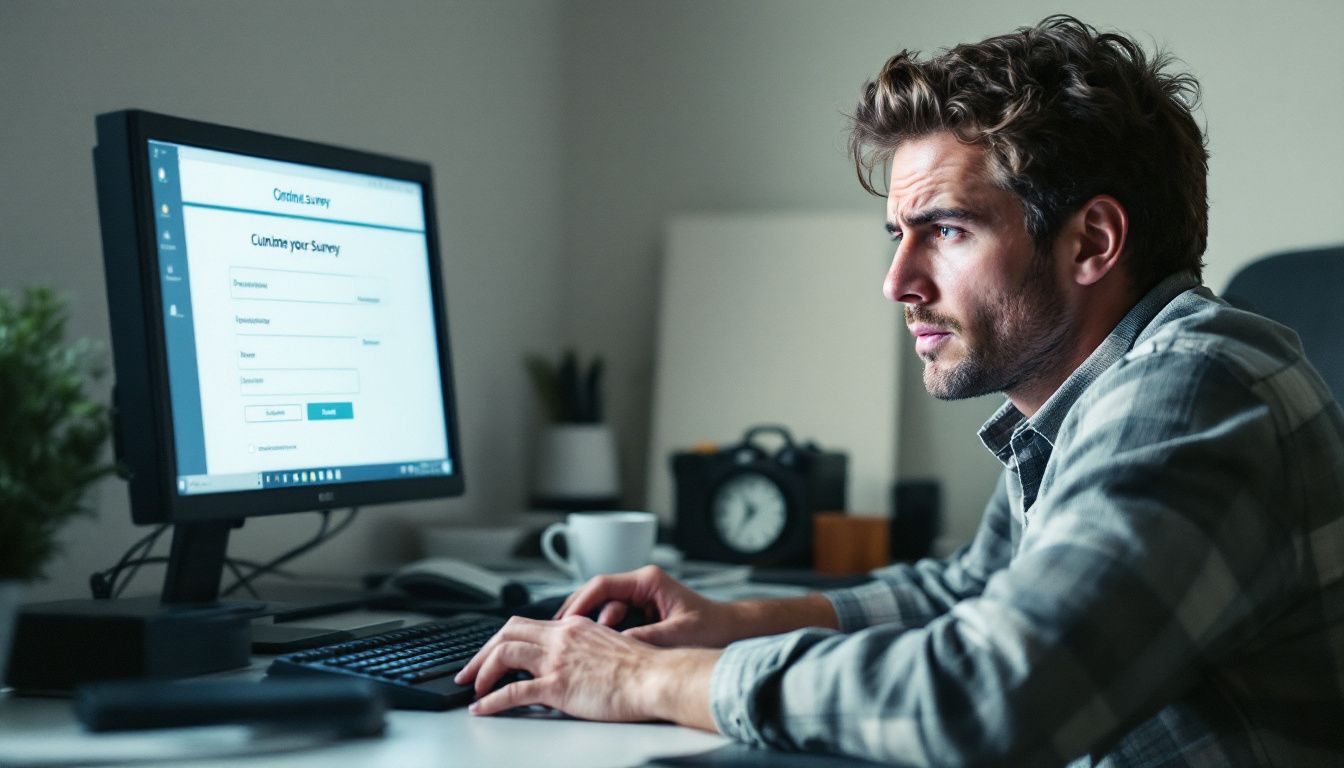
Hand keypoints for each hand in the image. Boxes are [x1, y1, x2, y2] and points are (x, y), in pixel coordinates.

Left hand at [453, 614, 717, 726]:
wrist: (657, 678)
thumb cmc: (644, 670)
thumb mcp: (610, 648)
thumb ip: (585, 651)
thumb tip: (571, 665)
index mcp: (574, 627)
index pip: (527, 624)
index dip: (503, 639)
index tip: (492, 655)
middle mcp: (561, 637)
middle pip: (507, 632)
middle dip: (482, 651)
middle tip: (468, 670)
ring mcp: (558, 660)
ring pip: (504, 654)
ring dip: (482, 671)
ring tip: (472, 688)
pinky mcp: (557, 686)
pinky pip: (513, 692)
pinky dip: (491, 700)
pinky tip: (482, 709)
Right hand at [553, 565, 744, 647]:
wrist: (731, 631)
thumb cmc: (712, 628)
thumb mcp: (679, 634)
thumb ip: (648, 638)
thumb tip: (618, 645)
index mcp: (648, 581)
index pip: (603, 584)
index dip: (580, 602)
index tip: (565, 621)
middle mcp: (641, 585)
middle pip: (597, 594)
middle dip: (577, 613)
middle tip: (558, 634)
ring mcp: (640, 598)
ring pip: (604, 608)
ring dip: (590, 625)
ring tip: (574, 645)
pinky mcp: (642, 612)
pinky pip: (615, 618)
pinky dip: (603, 632)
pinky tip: (593, 647)